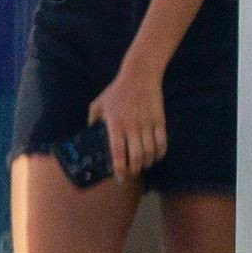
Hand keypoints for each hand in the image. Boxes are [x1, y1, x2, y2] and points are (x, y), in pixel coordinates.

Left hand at [89, 61, 166, 181]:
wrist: (139, 75)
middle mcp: (132, 125)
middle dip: (134, 169)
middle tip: (131, 173)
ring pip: (150, 151)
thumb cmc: (116, 91)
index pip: (118, 151)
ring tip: (142, 166)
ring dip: (147, 163)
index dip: (119, 167)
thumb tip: (89, 135)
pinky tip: (155, 156)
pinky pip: (162, 142)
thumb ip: (92, 121)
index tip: (119, 177)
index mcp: (115, 123)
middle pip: (136, 156)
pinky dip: (160, 153)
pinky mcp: (160, 120)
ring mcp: (147, 123)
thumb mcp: (98, 104)